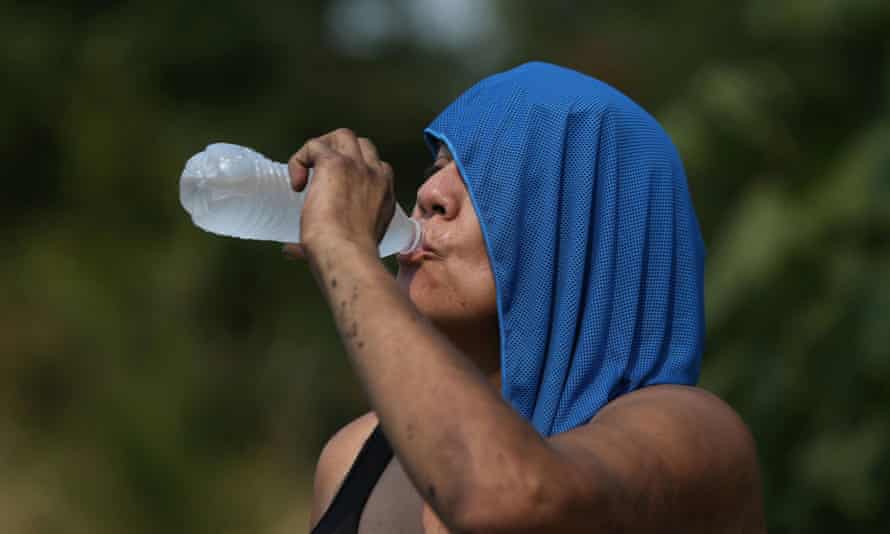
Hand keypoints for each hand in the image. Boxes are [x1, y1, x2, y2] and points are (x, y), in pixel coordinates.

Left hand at [285, 129, 395, 259]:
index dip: (356, 172)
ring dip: (323, 147)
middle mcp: (376, 175)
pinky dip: (300, 160)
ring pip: (342, 136)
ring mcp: (357, 166)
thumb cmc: (350, 258)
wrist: (347, 255)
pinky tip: (296, 185)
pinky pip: (314, 146)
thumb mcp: (353, 244)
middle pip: (362, 144)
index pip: (377, 167)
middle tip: (319, 175)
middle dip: (341, 153)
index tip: (338, 191)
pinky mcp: (334, 163)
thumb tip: (290, 250)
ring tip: (308, 172)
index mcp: (386, 194)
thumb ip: (327, 241)